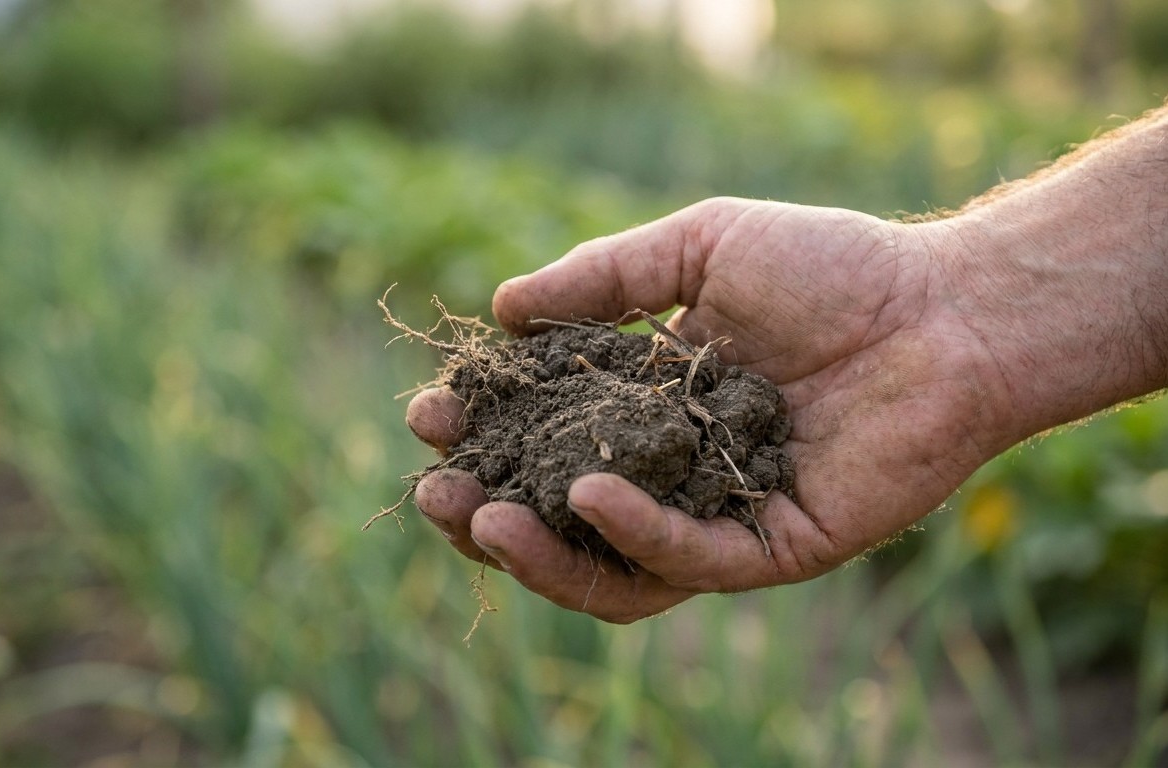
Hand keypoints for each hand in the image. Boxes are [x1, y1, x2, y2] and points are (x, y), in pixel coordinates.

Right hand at [407, 197, 1019, 621]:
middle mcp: (672, 469)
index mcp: (645, 404)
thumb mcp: (699, 246)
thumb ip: (603, 279)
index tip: (432, 411)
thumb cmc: (830, 268)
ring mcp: (717, 515)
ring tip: (479, 519)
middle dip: (487, 508)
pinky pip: (686, 556)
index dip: (485, 432)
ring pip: (610, 565)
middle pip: (560, 515)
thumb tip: (501, 308)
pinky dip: (632, 532)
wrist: (944, 309)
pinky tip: (587, 493)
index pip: (543, 436)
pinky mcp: (768, 547)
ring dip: (538, 552)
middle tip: (437, 489)